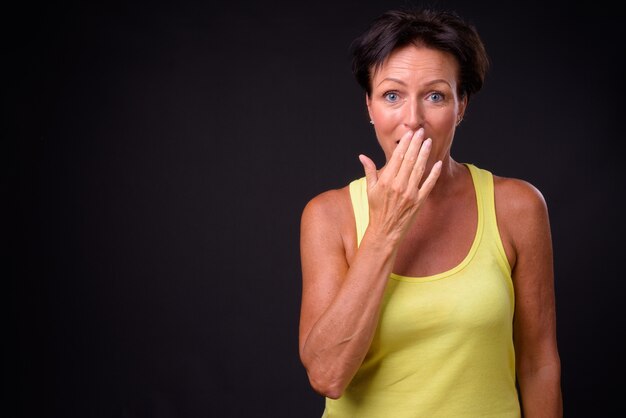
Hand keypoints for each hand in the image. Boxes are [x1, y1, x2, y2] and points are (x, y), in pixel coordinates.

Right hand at [358, 128, 441, 242]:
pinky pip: (428, 184)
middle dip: (416, 144)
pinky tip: (437, 163)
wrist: (385, 231)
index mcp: (386, 181)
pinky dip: (433, 174)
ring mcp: (410, 193)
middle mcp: (398, 185)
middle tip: (421, 132)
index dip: (404, 144)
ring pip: (419, 169)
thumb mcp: (370, 190)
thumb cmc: (376, 210)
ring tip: (429, 142)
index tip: (409, 134)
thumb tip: (362, 156)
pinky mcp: (419, 201)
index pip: (397, 157)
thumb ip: (369, 171)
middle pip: (409, 160)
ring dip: (425, 154)